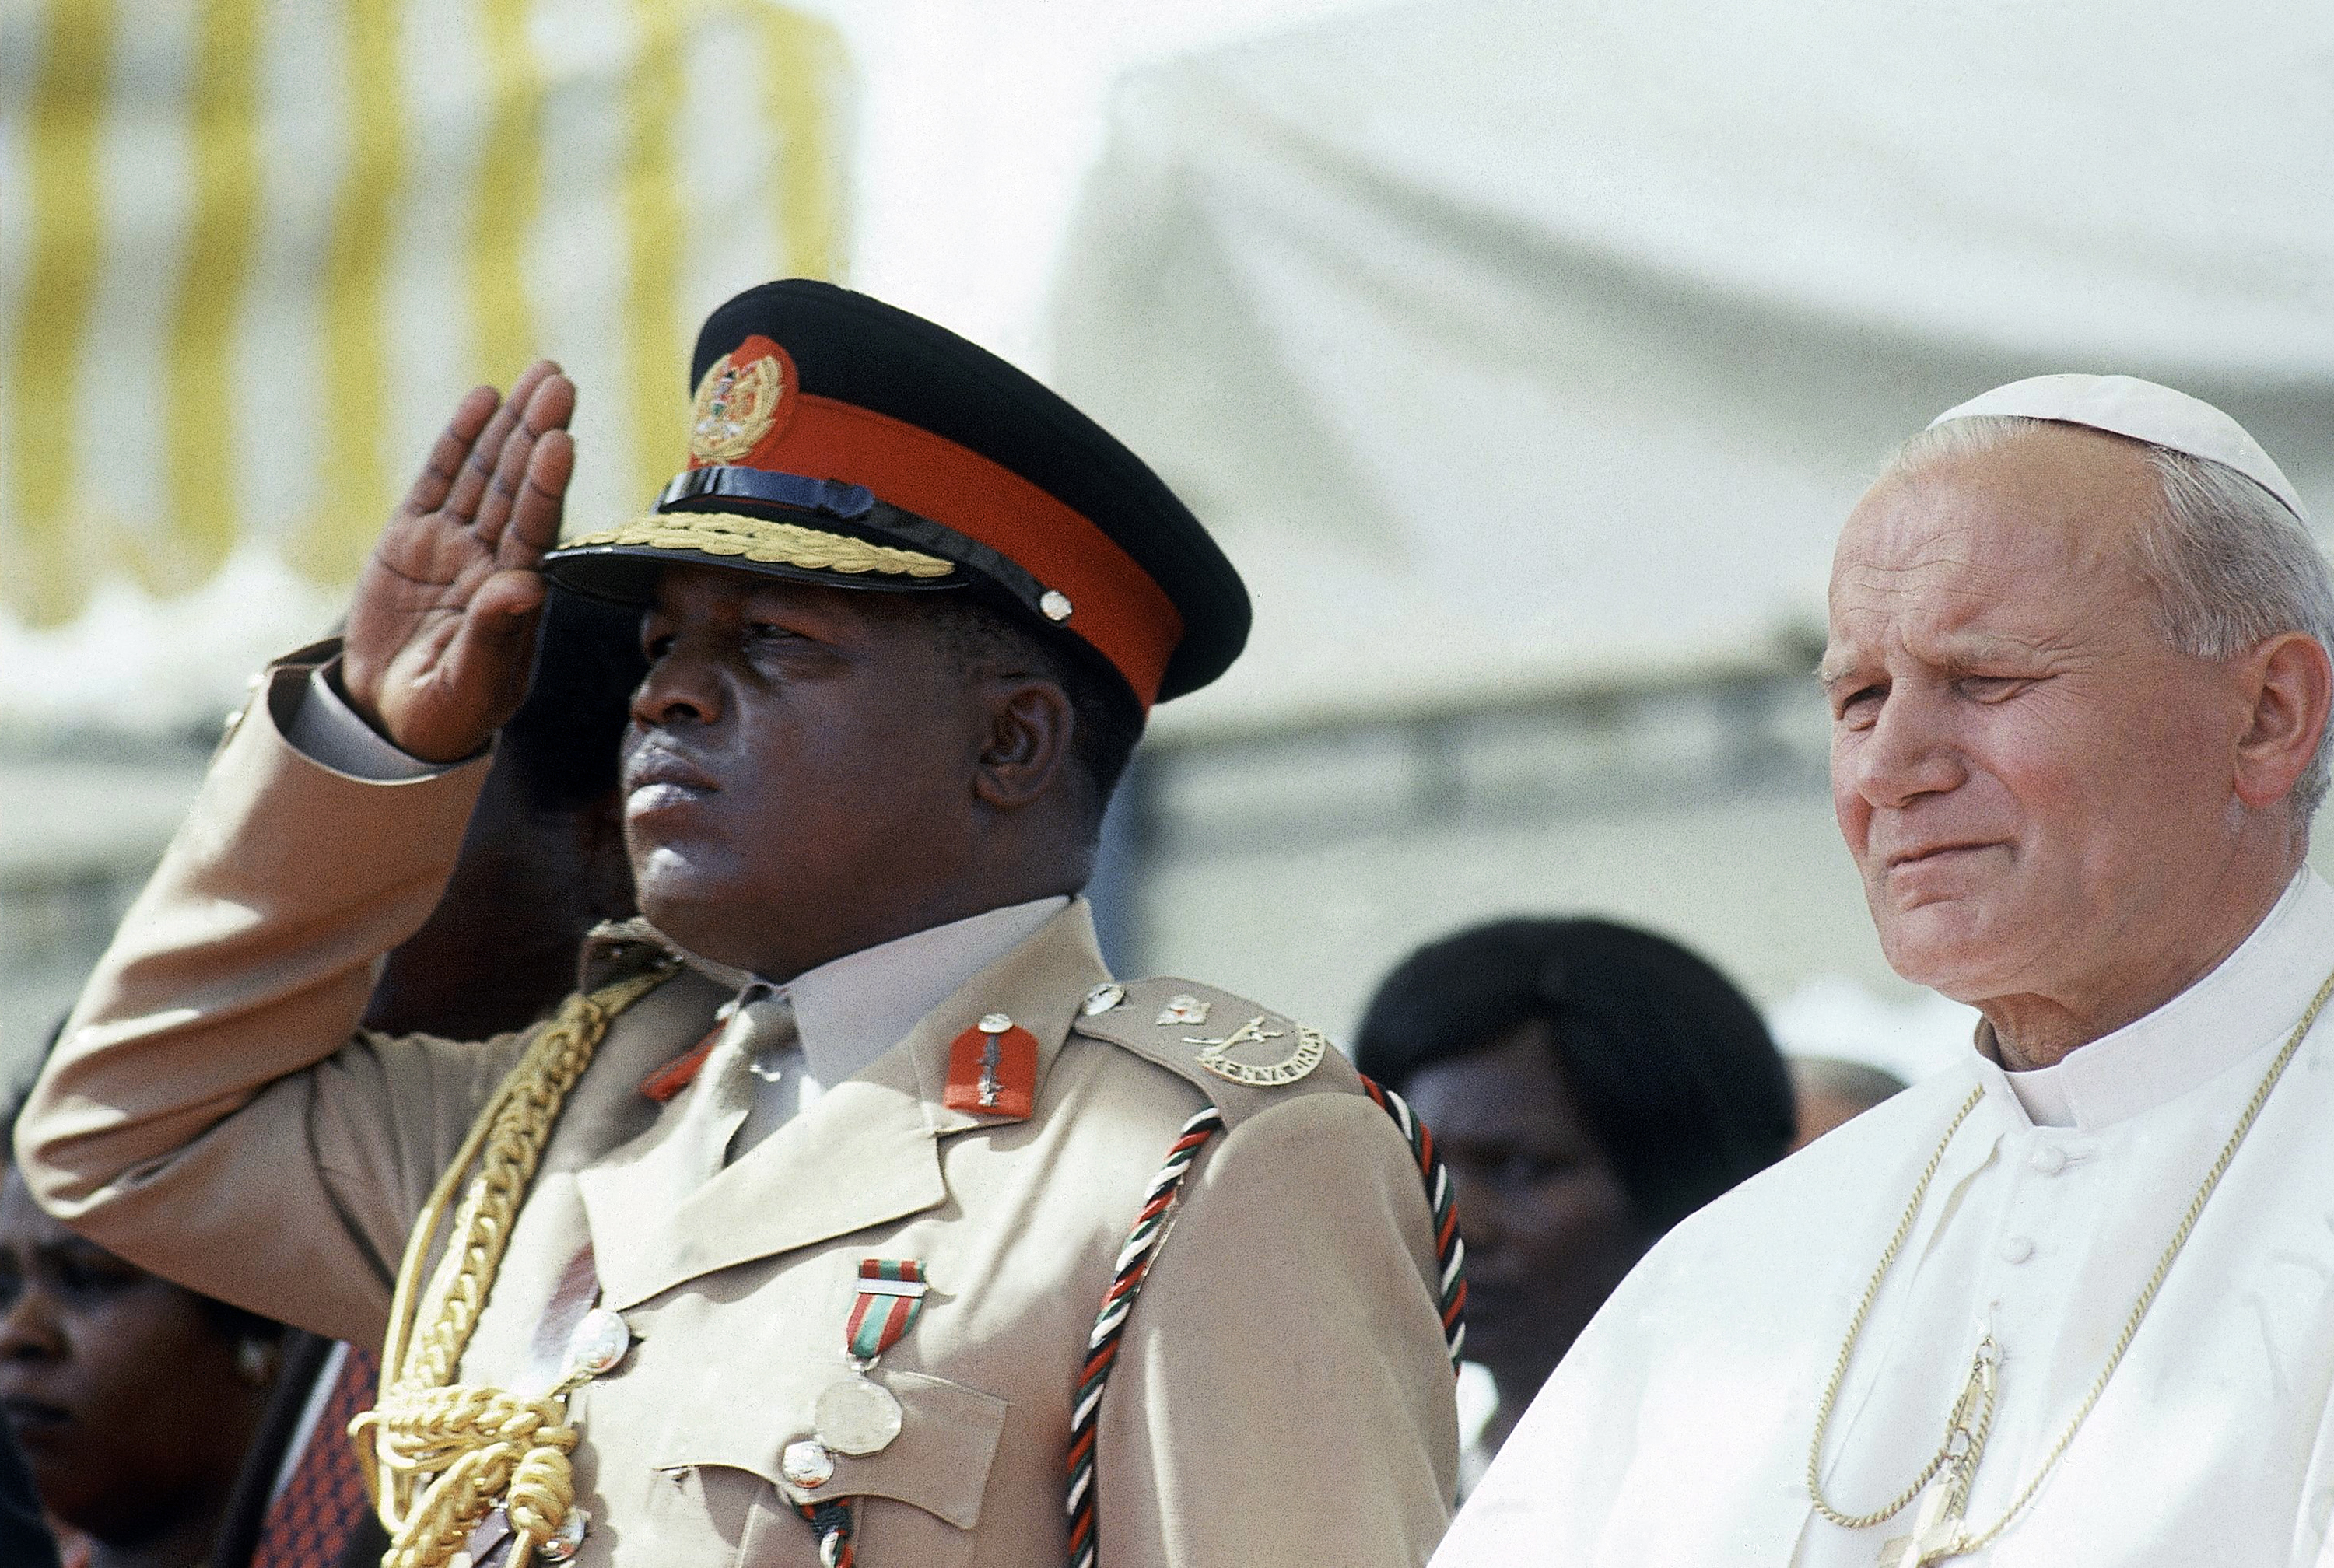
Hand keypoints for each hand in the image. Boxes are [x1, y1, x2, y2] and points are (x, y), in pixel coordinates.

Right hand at [341, 362, 576, 762]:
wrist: (392, 720)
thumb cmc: (444, 714)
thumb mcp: (467, 685)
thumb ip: (494, 636)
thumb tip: (526, 587)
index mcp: (516, 597)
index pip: (536, 530)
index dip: (547, 484)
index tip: (562, 439)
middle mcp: (492, 560)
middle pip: (519, 486)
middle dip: (539, 432)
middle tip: (560, 380)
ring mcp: (453, 545)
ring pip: (486, 473)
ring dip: (511, 424)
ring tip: (539, 375)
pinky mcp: (412, 537)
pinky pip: (439, 479)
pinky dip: (458, 440)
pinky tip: (482, 400)